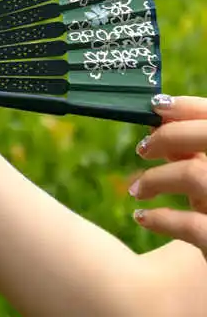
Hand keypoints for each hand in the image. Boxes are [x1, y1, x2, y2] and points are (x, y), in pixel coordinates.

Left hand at [131, 94, 206, 254]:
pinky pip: (193, 226)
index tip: (154, 106)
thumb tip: (158, 121)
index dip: (188, 106)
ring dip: (156, 179)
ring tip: (136, 191)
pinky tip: (142, 218)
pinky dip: (160, 219)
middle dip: (167, 136)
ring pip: (195, 174)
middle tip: (142, 149)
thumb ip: (195, 152)